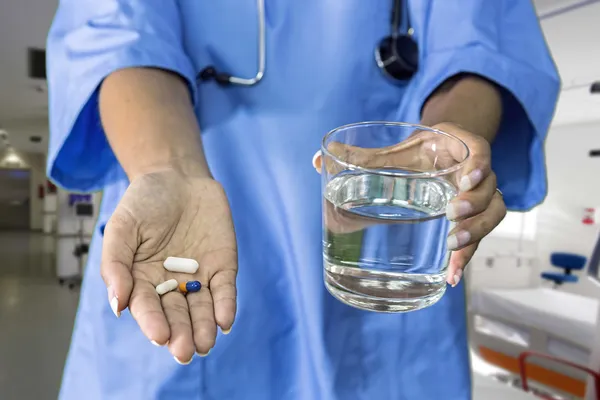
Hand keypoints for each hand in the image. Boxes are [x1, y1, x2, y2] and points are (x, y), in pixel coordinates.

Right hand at [101, 168, 236, 363]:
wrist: (177, 176)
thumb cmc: (144, 202)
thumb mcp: (122, 227)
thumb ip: (116, 264)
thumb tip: (118, 306)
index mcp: (143, 281)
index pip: (148, 307)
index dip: (153, 322)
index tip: (160, 336)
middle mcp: (171, 285)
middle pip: (177, 315)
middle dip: (181, 333)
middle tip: (184, 351)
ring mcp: (198, 277)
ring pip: (202, 309)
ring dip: (204, 328)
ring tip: (205, 343)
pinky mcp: (222, 266)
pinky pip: (225, 290)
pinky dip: (225, 305)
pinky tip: (225, 321)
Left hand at [313, 122, 505, 286]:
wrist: (442, 153)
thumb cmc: (419, 151)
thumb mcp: (395, 151)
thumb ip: (362, 156)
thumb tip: (317, 159)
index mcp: (458, 147)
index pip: (480, 150)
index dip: (478, 164)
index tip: (465, 179)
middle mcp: (475, 173)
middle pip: (491, 190)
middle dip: (474, 206)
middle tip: (450, 216)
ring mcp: (478, 197)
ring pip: (493, 215)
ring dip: (476, 233)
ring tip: (452, 248)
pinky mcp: (473, 218)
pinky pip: (479, 237)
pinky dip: (466, 256)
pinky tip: (451, 275)